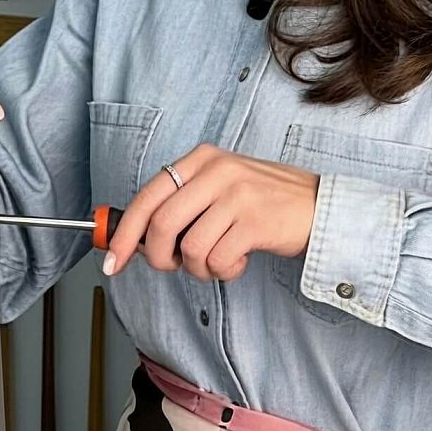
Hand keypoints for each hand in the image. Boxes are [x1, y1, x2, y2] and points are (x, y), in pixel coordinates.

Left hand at [105, 144, 319, 280]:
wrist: (318, 206)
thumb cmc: (262, 204)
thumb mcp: (218, 189)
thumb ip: (181, 206)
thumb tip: (135, 240)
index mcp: (200, 159)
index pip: (147, 197)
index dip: (124, 233)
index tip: (113, 260)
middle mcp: (216, 171)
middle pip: (162, 226)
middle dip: (159, 258)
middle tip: (173, 267)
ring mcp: (237, 195)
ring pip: (190, 249)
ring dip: (199, 268)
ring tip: (218, 260)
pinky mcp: (255, 221)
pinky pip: (218, 261)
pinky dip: (224, 271)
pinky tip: (239, 261)